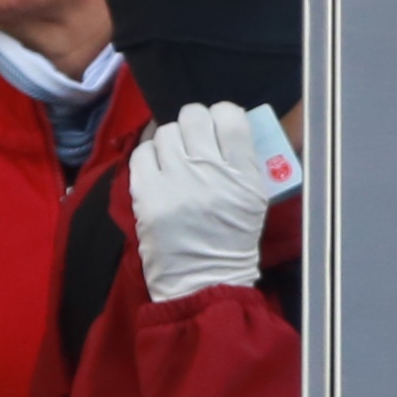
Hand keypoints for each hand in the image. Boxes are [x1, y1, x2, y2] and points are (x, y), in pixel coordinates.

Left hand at [123, 101, 289, 303]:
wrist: (203, 281)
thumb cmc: (232, 240)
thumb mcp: (254, 200)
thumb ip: (243, 162)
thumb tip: (223, 126)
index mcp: (244, 175)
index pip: (231, 117)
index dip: (223, 115)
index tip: (219, 126)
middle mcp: (210, 172)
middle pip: (195, 117)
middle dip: (195, 123)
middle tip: (195, 139)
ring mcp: (175, 182)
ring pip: (167, 131)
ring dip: (172, 140)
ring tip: (175, 157)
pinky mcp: (146, 194)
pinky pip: (142, 152)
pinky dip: (150, 155)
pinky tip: (158, 168)